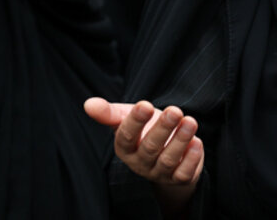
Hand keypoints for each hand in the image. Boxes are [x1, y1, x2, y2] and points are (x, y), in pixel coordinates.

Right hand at [85, 98, 203, 215]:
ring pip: (168, 159)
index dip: (135, 121)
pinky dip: (191, 159)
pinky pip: (183, 173)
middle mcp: (139, 163)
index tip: (145, 104)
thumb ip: (108, 112)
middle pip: (150, 147)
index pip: (126, 136)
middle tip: (175, 110)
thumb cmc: (141, 129)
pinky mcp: (177, 179)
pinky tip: (196, 142)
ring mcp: (158, 173)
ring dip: (180, 140)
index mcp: (123, 147)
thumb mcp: (125, 117)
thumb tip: (88, 104)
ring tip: (190, 122)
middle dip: (163, 128)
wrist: (163, 149)